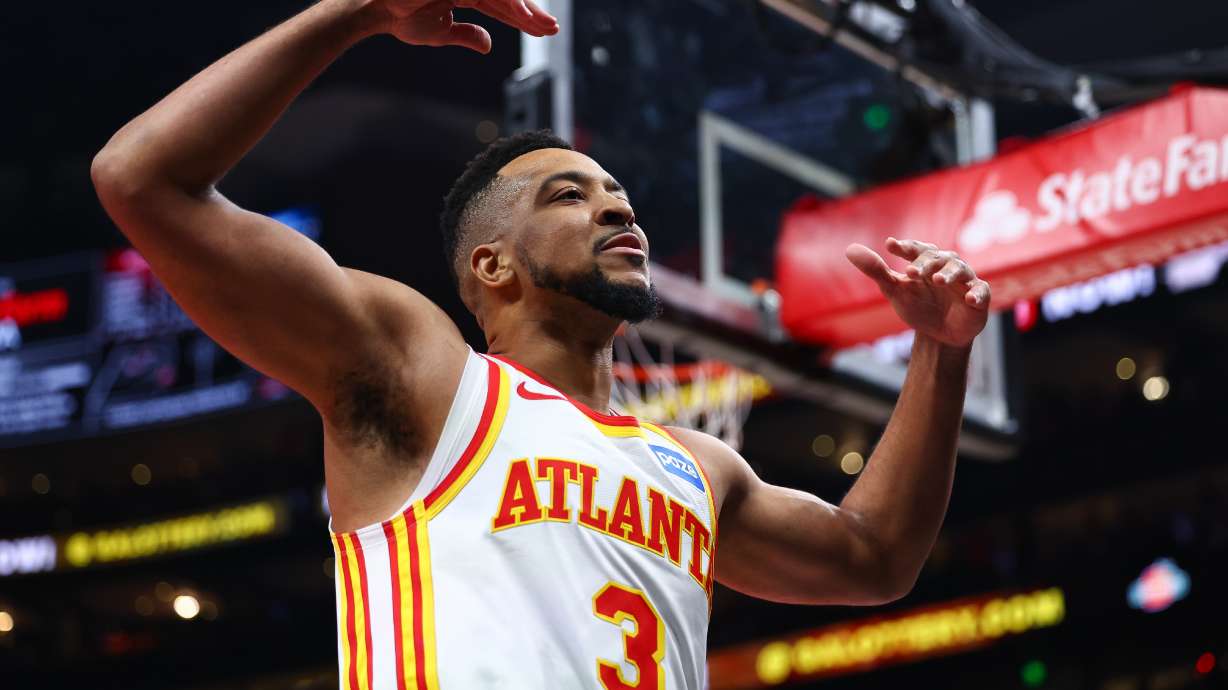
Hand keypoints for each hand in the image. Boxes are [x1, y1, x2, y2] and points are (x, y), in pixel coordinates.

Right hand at [375, 0, 557, 53]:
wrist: (378, 11)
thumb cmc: (403, 18)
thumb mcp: (441, 32)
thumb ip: (466, 36)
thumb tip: (488, 45)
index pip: (502, 6)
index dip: (523, 19)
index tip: (544, 31)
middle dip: (532, 14)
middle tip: (553, 28)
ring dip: (524, 9)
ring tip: (542, 25)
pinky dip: (508, 1)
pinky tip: (523, 14)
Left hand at [845, 238, 990, 348]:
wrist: (939, 335)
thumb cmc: (918, 306)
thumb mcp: (895, 290)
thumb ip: (876, 270)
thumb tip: (850, 249)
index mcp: (926, 262)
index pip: (916, 249)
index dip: (905, 247)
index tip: (890, 246)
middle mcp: (947, 266)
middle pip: (937, 258)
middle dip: (925, 263)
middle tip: (910, 272)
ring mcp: (965, 281)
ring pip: (960, 270)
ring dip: (949, 274)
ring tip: (937, 280)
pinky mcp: (979, 298)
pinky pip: (981, 292)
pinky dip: (977, 294)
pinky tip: (969, 298)